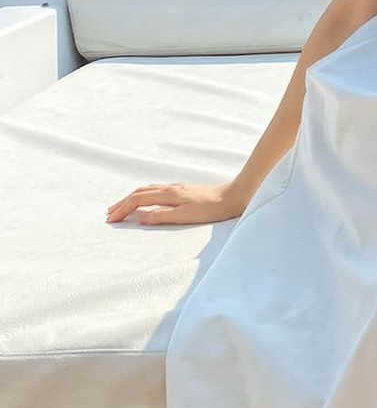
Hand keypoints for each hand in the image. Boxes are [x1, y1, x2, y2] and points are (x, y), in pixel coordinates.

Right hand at [106, 181, 248, 226]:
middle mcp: (170, 188)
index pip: (137, 200)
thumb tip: (140, 218)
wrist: (235, 195)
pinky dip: (145, 195)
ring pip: (148, 190)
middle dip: (123, 202)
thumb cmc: (212, 208)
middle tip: (110, 213)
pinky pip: (157, 190)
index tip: (111, 219)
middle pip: (139, 192)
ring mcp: (177, 188)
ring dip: (132, 197)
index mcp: (168, 194)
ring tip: (123, 206)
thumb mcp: (186, 216)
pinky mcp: (184, 190)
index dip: (122, 209)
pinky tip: (147, 200)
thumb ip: (162, 216)